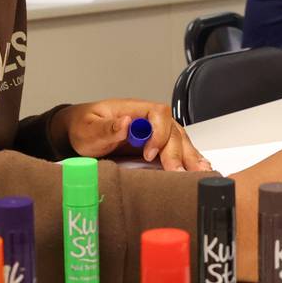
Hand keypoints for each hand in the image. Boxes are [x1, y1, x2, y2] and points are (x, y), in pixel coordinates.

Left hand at [54, 100, 209, 170]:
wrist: (81, 132)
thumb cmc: (85, 126)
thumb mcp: (89, 128)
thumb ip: (106, 128)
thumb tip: (125, 123)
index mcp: (134, 109)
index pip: (158, 114)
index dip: (159, 133)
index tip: (149, 154)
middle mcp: (148, 119)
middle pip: (173, 130)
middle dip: (178, 152)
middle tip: (177, 173)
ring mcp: (155, 132)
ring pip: (180, 140)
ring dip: (190, 157)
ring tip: (200, 173)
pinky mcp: (156, 146)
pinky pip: (178, 149)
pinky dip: (189, 159)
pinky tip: (198, 169)